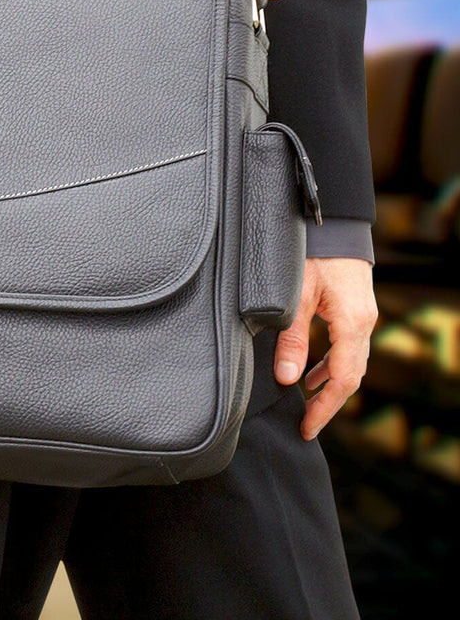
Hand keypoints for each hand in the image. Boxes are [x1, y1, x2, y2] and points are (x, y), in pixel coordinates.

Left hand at [274, 257, 377, 440]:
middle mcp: (363, 324)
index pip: (343, 380)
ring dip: (328, 384)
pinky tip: (310, 372)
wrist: (334, 223)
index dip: (324, 408)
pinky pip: (345, 347)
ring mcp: (362, 316)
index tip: (307, 427)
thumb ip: (292, 339)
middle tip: (305, 423)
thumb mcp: (296, 297)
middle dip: (328, 403)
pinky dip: (329, 364)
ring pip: (349, 362)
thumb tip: (287, 379)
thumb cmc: (314, 254)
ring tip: (305, 402)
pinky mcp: (354, 308)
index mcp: (352, 324)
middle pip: (350, 376)